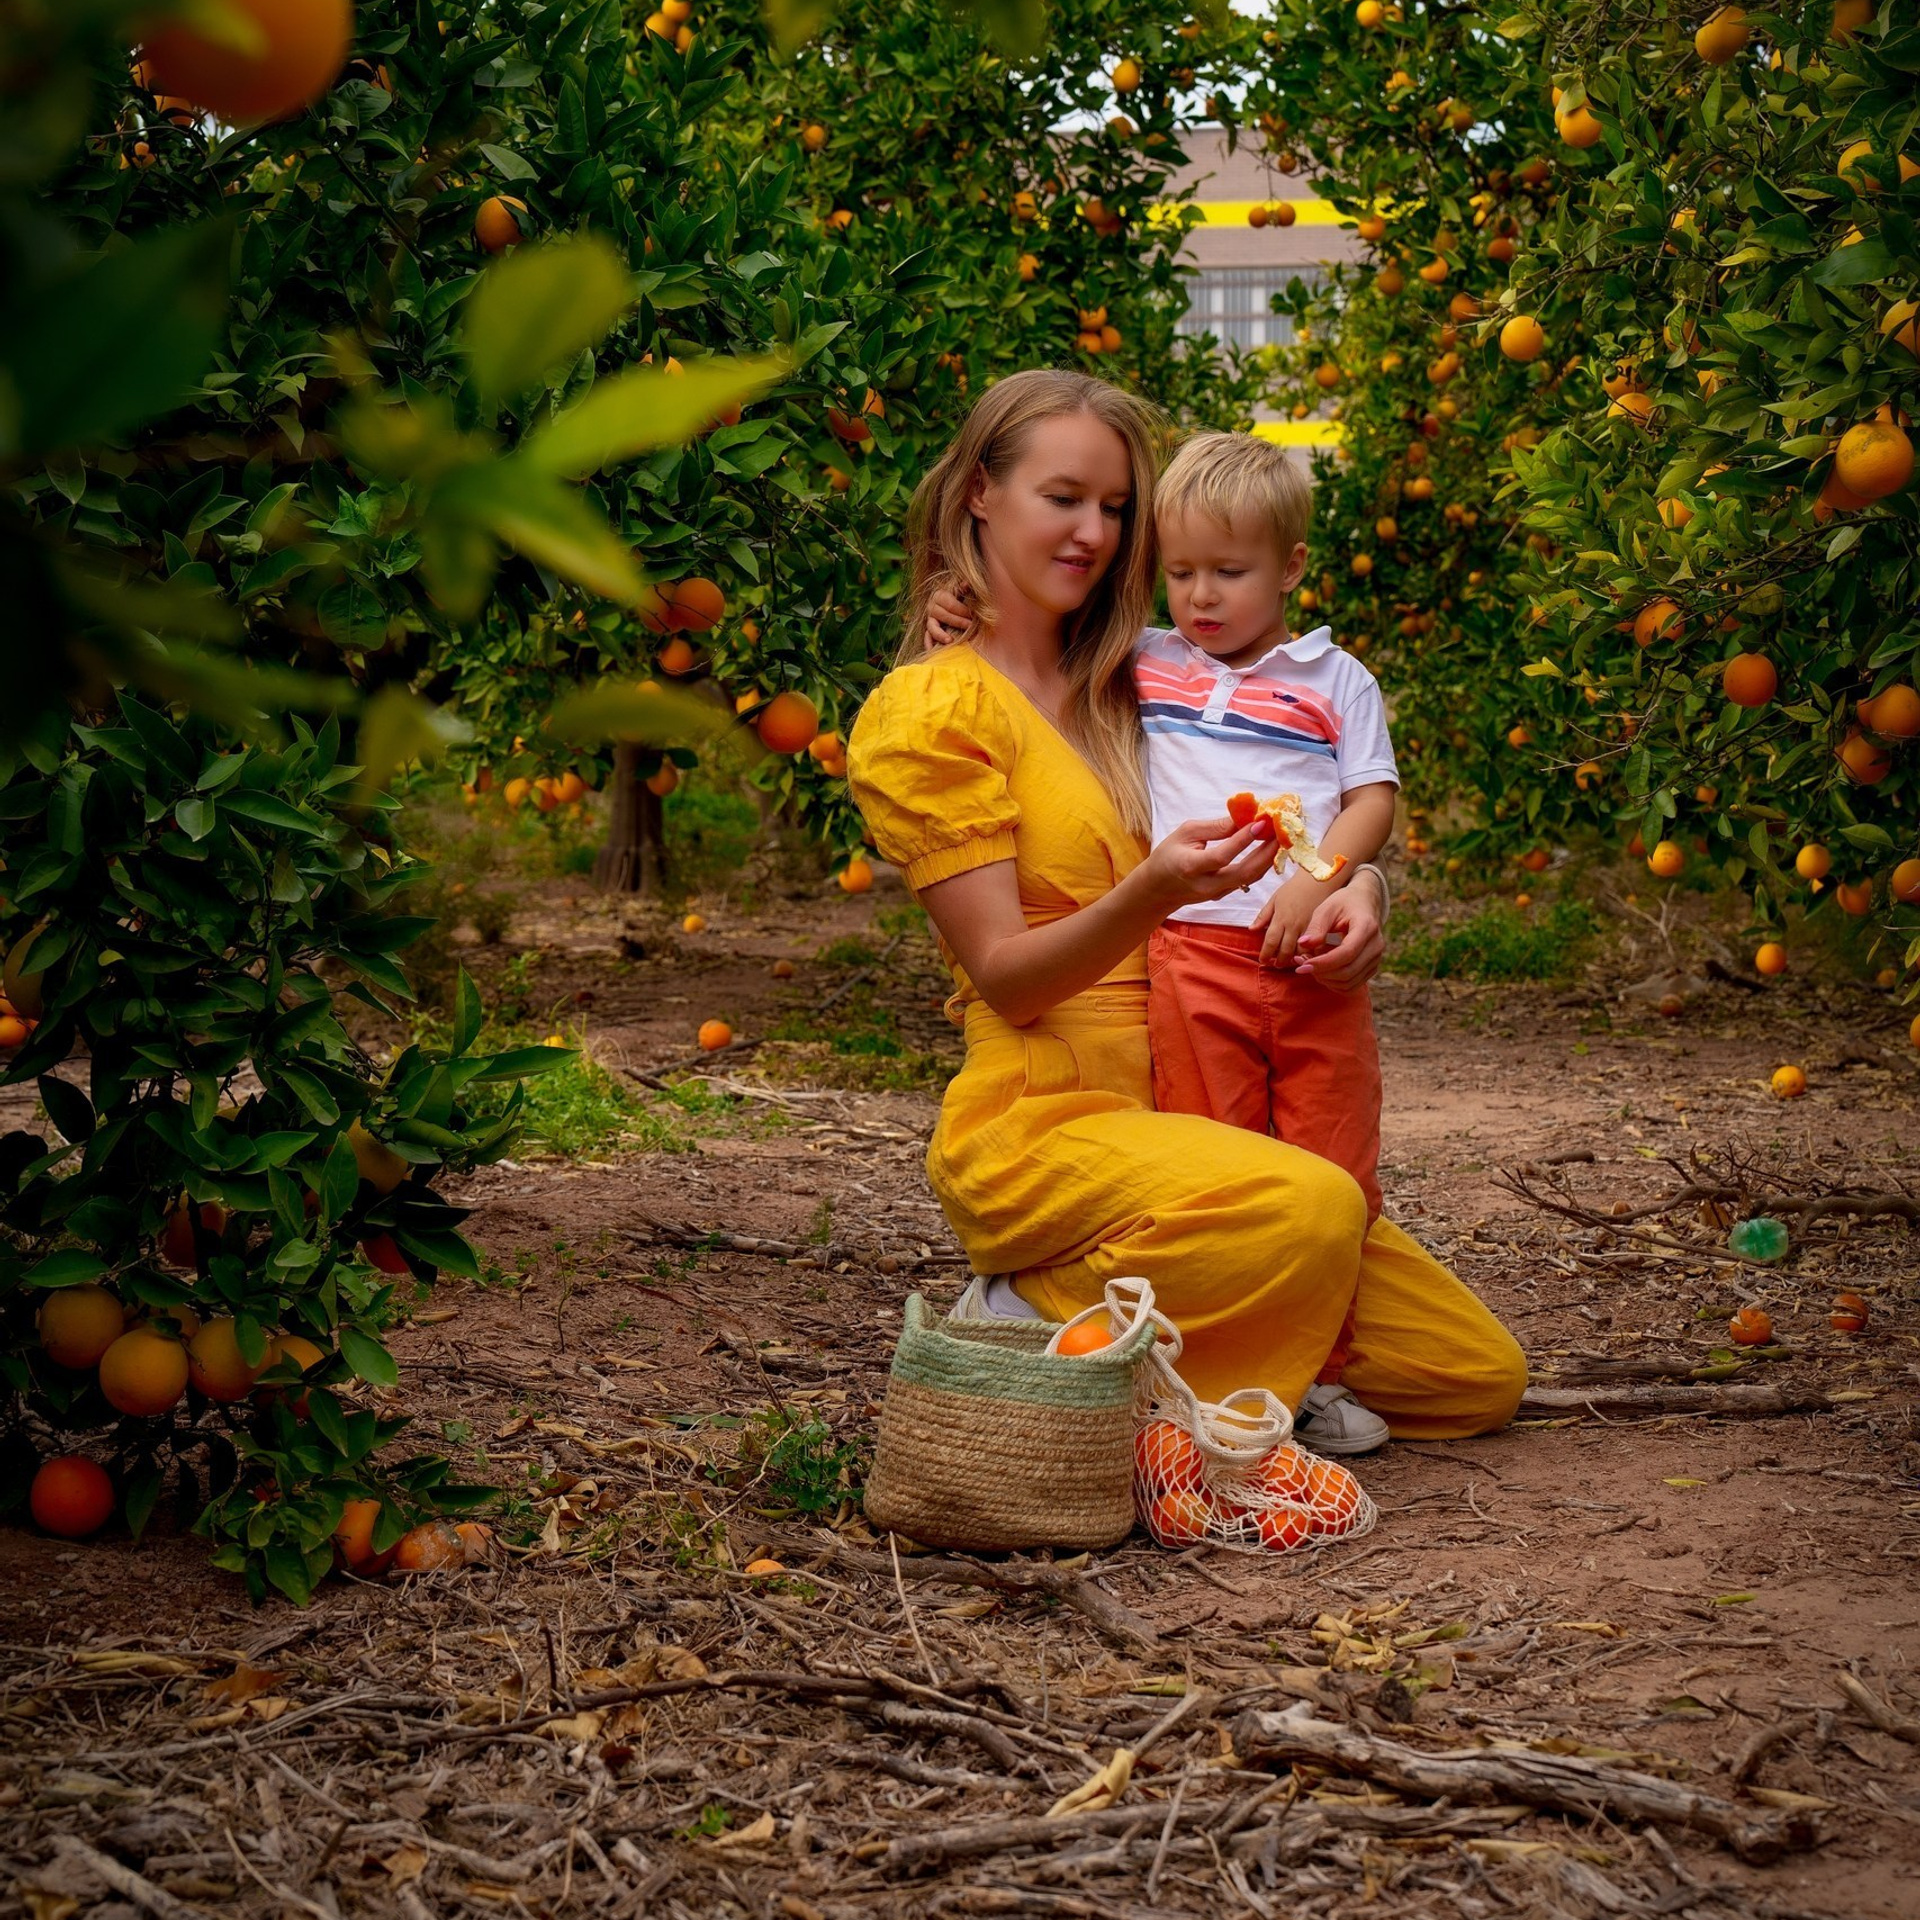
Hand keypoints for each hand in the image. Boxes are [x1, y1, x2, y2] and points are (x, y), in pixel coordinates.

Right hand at [924, 583, 974, 649]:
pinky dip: (929, 645)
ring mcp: (929, 620)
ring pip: (932, 627)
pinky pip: (927, 638)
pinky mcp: (929, 631)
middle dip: (957, 621)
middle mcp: (932, 607)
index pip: (950, 604)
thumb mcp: (963, 592)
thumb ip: (964, 589)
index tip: (973, 615)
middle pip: (942, 615)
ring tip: (950, 641)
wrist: (955, 608)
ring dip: (940, 634)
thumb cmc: (962, 599)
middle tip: (970, 626)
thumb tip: (967, 583)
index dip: (962, 610)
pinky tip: (934, 651)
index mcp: (939, 595)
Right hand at [1141, 814, 1278, 913]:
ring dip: (1268, 857)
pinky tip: (1267, 848)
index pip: (1222, 855)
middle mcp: (1206, 885)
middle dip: (1267, 851)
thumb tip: (1243, 817)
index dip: (1243, 840)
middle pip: (1244, 872)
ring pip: (1250, 878)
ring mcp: (1216, 893)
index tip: (1261, 822)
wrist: (1158, 889)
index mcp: (1190, 867)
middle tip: (1281, 831)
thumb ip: (1215, 827)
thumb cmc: (1169, 855)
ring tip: (1279, 836)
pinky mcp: (1223, 895)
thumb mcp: (1186, 833)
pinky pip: (1247, 880)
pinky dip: (1260, 863)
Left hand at [1250, 875, 1321, 967]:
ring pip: (1300, 952)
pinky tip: (1303, 955)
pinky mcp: (1319, 929)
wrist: (1317, 880)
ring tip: (1287, 962)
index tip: (1262, 960)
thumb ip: (1263, 916)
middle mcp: (1294, 926)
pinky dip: (1308, 953)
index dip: (1266, 954)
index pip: (1271, 942)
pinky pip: (1314, 947)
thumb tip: (1252, 929)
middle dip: (1279, 961)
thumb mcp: (1274, 899)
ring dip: (1293, 959)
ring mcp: (1308, 928)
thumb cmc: (1293, 888)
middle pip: (1286, 951)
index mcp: (1281, 919)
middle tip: (1274, 964)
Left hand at [1294, 869, 1384, 989]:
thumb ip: (1316, 926)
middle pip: (1348, 972)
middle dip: (1321, 973)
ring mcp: (1376, 959)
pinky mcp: (1371, 968)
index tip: (1302, 965)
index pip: (1347, 953)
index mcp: (1367, 927)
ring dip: (1325, 979)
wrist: (1364, 903)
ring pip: (1349, 983)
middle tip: (1300, 965)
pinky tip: (1321, 971)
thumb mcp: (1327, 908)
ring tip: (1309, 965)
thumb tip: (1304, 945)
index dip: (1324, 963)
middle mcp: (1376, 945)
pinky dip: (1333, 983)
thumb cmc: (1343, 903)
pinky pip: (1352, 986)